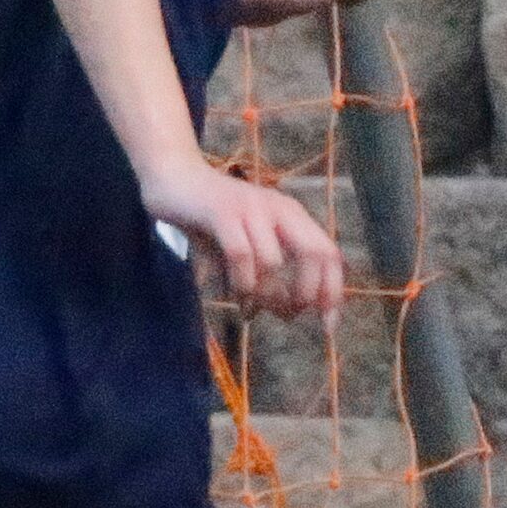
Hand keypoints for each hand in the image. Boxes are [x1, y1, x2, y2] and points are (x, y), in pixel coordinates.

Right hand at [140, 159, 344, 318]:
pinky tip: (234, 294)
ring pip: (273, 262)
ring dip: (264, 294)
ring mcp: (251, 208)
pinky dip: (240, 281)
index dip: (332, 292)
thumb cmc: (213, 221)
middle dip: (305, 292)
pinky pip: (241, 255)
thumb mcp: (251, 246)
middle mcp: (279, 208)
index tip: (327, 327)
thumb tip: (288, 314)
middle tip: (286, 314)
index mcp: (292, 216)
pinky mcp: (222, 212)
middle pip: (314, 253)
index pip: (329, 253)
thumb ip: (272, 277)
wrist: (174, 180)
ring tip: (250, 306)